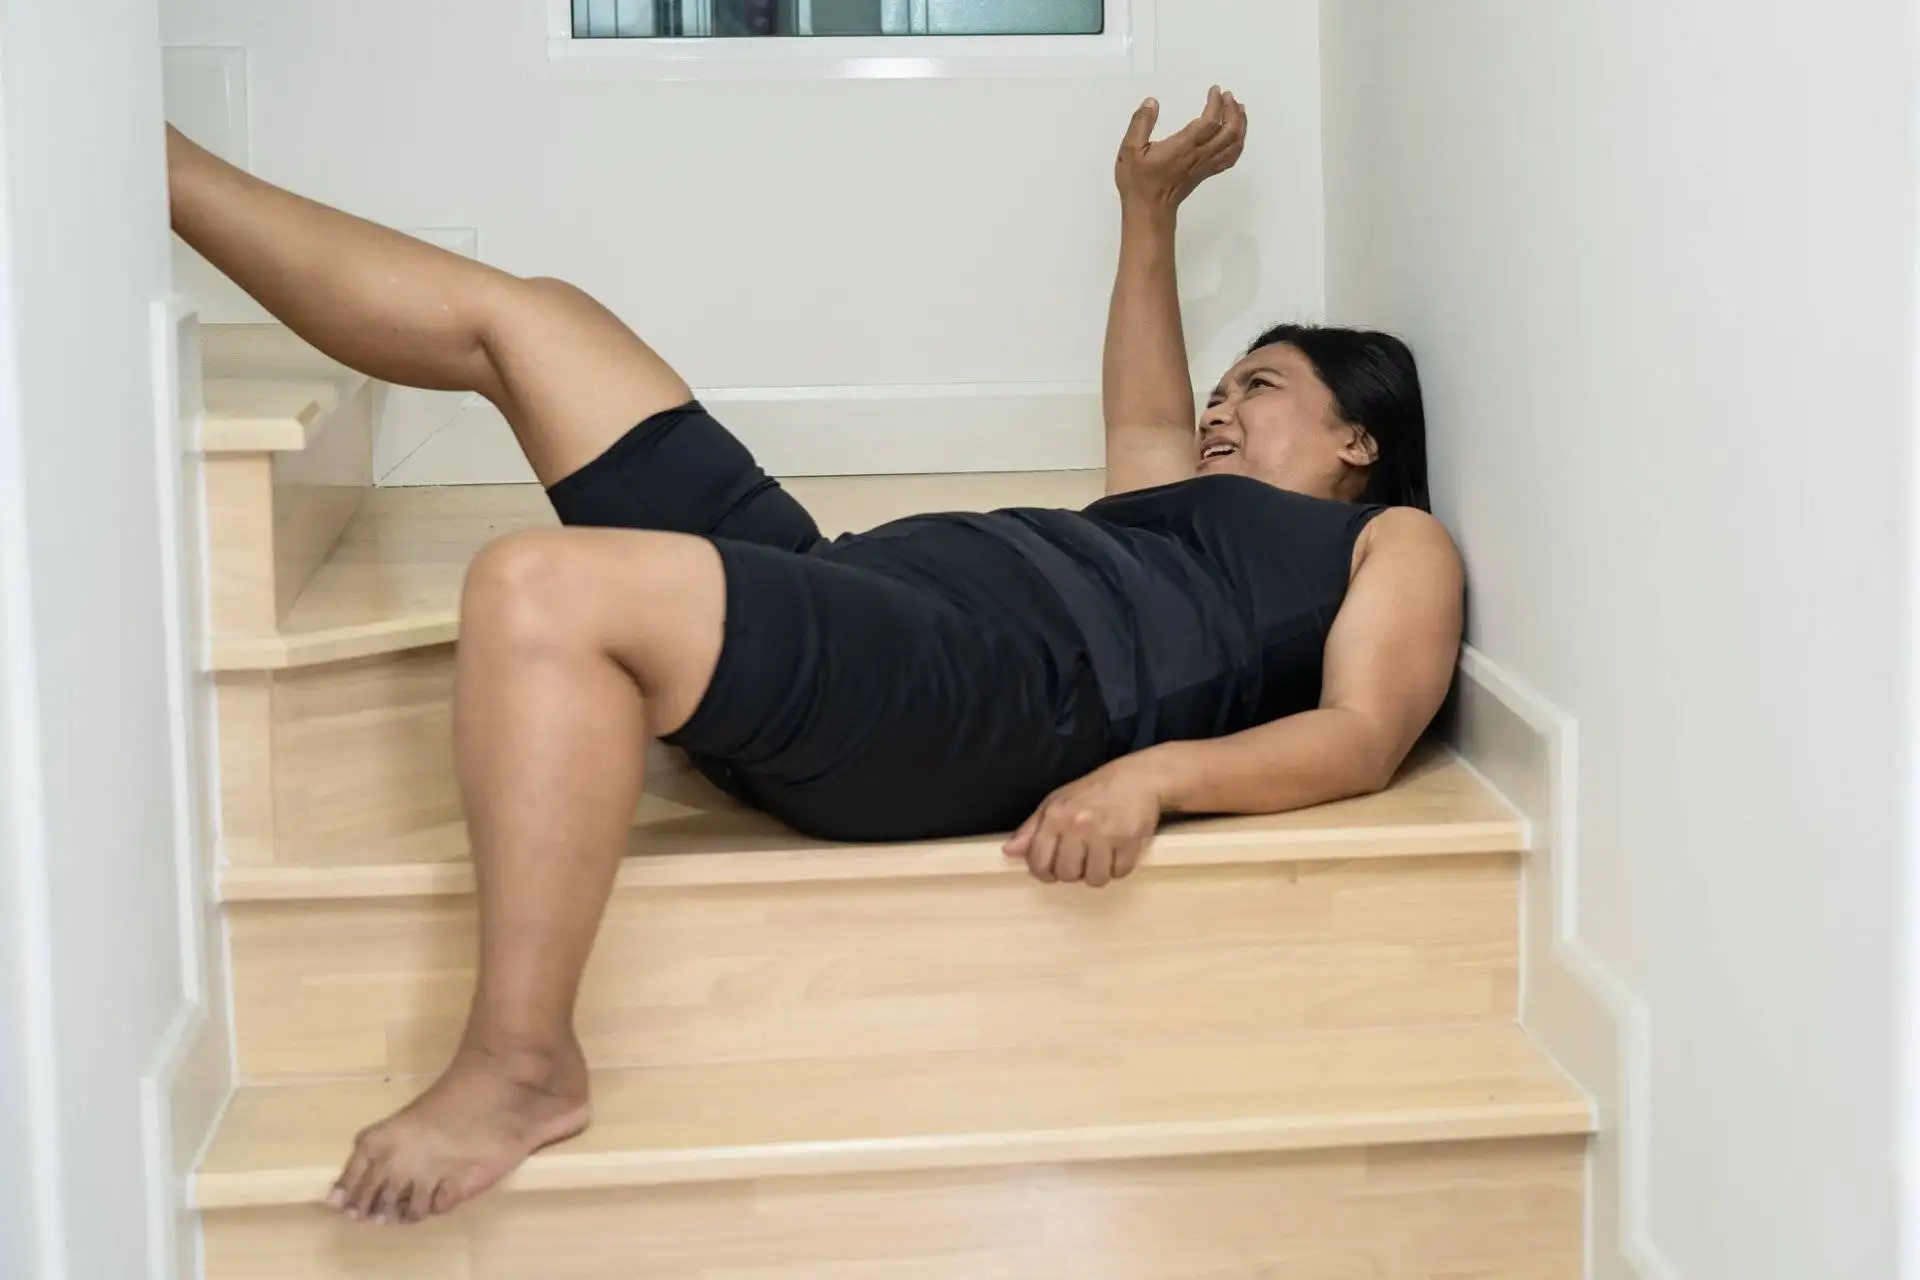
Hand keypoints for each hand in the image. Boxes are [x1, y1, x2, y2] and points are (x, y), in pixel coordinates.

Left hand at [1003, 758, 1163, 886]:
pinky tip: (1118, 851)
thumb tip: (1009, 851)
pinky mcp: (1129, 841)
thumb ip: (1032, 828)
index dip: (1045, 872)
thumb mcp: (1057, 801)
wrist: (1137, 778)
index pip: (1039, 863)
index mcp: (1055, 816)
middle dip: (1074, 871)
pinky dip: (1119, 867)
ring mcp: (1105, 834)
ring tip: (1101, 855)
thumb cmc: (1093, 791)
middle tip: (1082, 857)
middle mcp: (1077, 825)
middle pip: (1067, 874)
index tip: (1055, 868)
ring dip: (1098, 872)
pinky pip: (1119, 873)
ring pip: (1094, 878)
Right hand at [1115, 86, 1247, 214]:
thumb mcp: (1130, 149)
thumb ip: (1141, 123)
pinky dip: (1238, 144)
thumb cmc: (1139, 182)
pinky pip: (1230, 158)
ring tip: (1238, 109)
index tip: (1215, 90)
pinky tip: (1237, 135)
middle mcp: (1199, 155)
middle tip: (1228, 96)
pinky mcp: (1206, 173)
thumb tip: (1152, 102)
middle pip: (1229, 131)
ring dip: (1240, 124)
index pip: (1210, 121)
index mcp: (1183, 147)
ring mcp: (1205, 165)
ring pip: (1234, 144)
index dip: (1216, 103)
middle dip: (1233, 110)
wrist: (1149, 210)